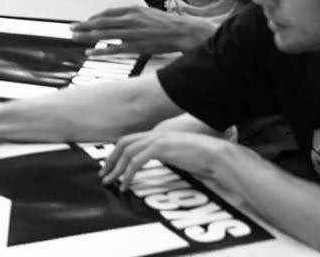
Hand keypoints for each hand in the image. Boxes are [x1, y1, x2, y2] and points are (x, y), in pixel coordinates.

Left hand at [70, 4, 207, 55]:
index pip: (107, 13)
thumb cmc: (166, 23)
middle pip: (100, 22)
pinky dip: (100, 51)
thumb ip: (131, 15)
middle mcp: (129, 20)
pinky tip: (89, 52)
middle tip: (71, 27)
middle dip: (84, 25)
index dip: (94, 17)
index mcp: (132, 10)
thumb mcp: (146, 12)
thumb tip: (119, 20)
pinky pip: (113, 49)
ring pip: (103, 34)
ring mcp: (131, 33)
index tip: (85, 21)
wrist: (181, 32)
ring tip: (74, 37)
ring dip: (86, 36)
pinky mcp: (135, 46)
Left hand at [100, 130, 229, 190]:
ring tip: (110, 181)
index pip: (130, 140)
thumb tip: (154, 164)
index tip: (111, 165)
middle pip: (123, 143)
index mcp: (158, 134)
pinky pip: (136, 162)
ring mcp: (157, 140)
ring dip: (116, 168)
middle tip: (104, 174)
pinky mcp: (160, 149)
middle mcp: (155, 134)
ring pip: (127, 153)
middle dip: (111, 159)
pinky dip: (128, 174)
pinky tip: (125, 185)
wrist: (215, 154)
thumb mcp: (178, 154)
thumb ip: (164, 156)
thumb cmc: (201, 157)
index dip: (117, 152)